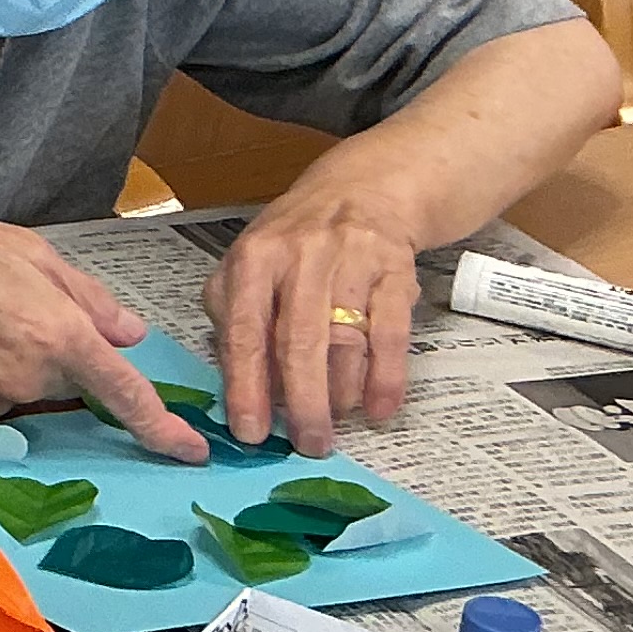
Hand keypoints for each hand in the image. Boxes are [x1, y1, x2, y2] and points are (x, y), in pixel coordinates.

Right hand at [0, 208, 206, 462]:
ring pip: (30, 384)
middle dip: (59, 346)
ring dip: (19, 353)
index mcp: (61, 336)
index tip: (191, 450)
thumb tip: (128, 334)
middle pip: (71, 378)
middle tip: (16, 298)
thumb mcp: (31, 252)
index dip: (164, 428)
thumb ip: (90, 299)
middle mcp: (32, 379)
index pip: (127, 395)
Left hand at [205, 187, 422, 456]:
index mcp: (255, 258)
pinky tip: (379, 408)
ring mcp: (352, 260)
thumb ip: (236, 317)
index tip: (250, 431)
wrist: (367, 187)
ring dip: (341, 393)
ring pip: (346, 340)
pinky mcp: (396, 268)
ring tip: (335, 424)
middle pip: (299, 342)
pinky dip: (386, 378)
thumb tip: (236, 384)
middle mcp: (302, 256)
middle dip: (302, 402)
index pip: (246, 331)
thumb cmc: (297, 241)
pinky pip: (391, 333)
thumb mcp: (251, 265)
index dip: (247, 386)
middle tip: (307, 444)